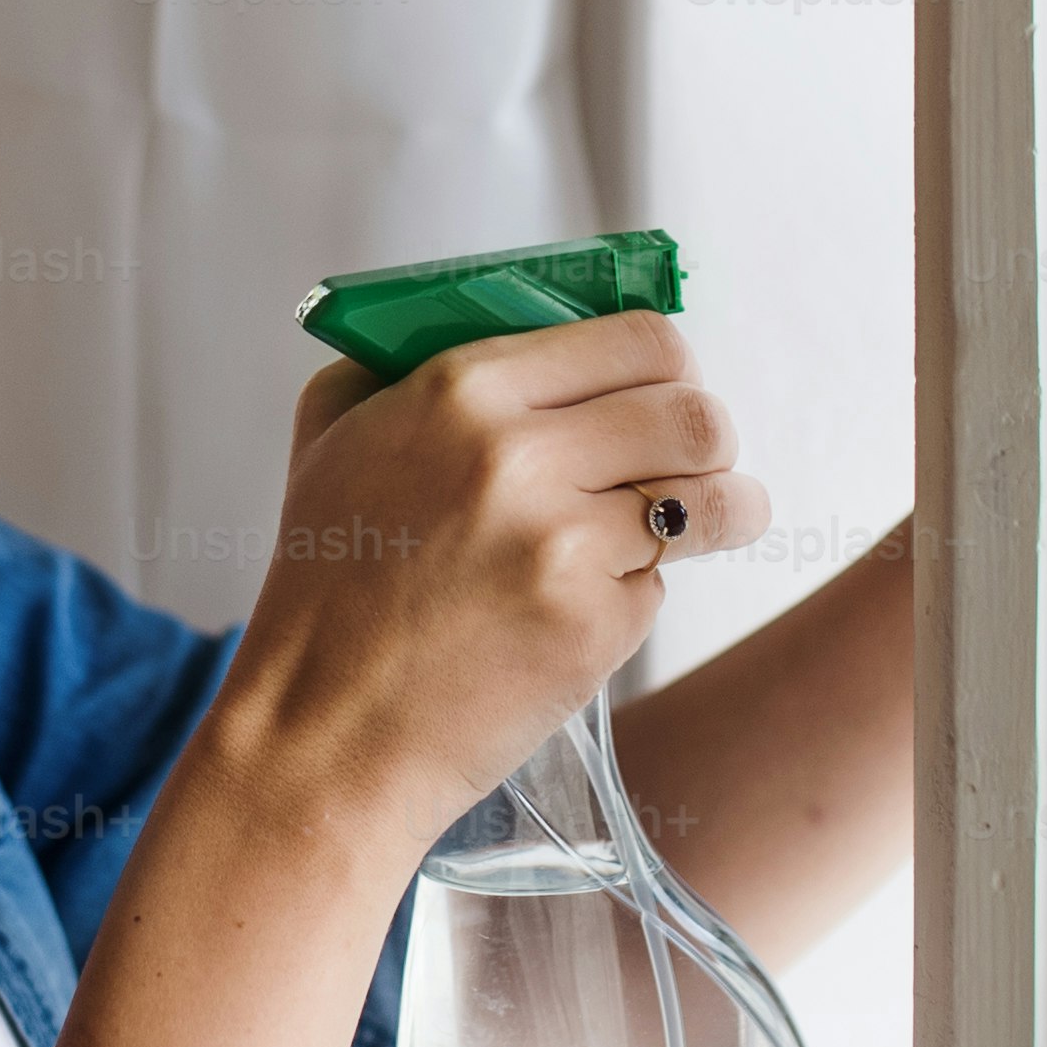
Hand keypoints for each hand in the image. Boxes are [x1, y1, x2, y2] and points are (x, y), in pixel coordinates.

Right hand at [202, 310, 766, 855]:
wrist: (321, 731)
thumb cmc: (327, 588)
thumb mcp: (333, 438)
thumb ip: (405, 364)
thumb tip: (494, 316)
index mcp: (462, 390)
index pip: (637, 338)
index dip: (669, 366)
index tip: (668, 388)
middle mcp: (520, 456)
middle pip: (695, 413)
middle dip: (711, 437)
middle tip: (699, 459)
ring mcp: (562, 545)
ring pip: (707, 500)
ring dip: (725, 508)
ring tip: (718, 518)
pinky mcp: (592, 627)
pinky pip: (658, 584)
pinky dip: (638, 592)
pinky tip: (588, 607)